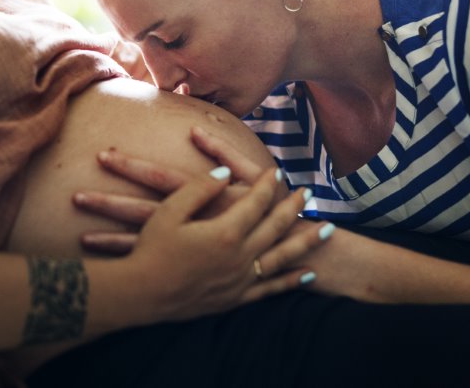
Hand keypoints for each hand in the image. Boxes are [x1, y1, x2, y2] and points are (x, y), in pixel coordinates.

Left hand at [75, 127, 288, 253]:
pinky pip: (153, 263)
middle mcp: (191, 222)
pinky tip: (106, 261)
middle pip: (141, 211)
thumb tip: (193, 128)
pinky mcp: (188, 262)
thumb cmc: (270, 208)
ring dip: (110, 239)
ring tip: (79, 235)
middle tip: (74, 197)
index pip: (159, 176)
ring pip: (143, 242)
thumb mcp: (252, 176)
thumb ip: (223, 151)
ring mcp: (188, 246)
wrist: (290, 252)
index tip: (102, 155)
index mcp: (203, 196)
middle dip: (108, 203)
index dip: (130, 166)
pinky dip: (130, 259)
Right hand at [124, 167, 332, 320]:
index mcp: (226, 232)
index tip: (276, 172)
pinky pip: (271, 289)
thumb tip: (227, 174)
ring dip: (307, 241)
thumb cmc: (152, 248)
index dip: (267, 185)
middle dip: (294, 206)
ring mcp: (241, 280)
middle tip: (308, 192)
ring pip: (283, 257)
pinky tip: (307, 273)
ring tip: (327, 229)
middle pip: (276, 226)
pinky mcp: (235, 298)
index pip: (256, 202)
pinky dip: (292, 280)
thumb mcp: (170, 211)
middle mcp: (240, 256)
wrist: (141, 294)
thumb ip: (201, 189)